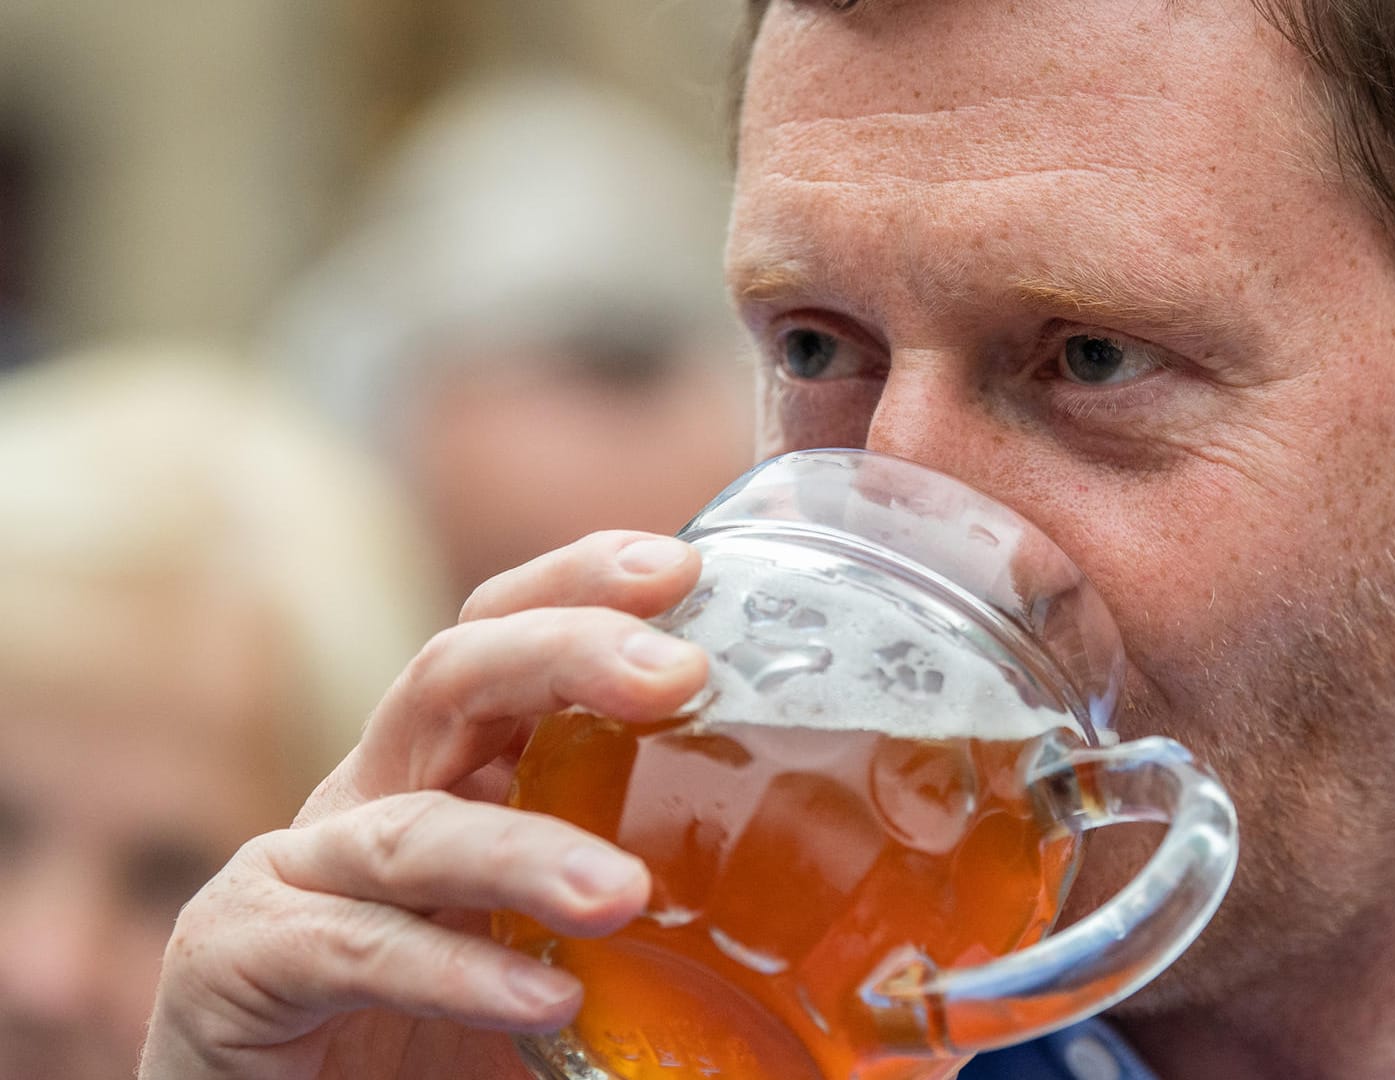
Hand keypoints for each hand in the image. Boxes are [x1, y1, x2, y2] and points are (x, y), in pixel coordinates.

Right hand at [139, 531, 708, 1079]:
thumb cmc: (444, 1044)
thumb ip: (669, 933)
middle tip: (679, 673)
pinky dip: (453, 971)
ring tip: (624, 895)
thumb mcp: (566, 956)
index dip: (584, 587)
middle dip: (565, 652)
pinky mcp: (244, 959)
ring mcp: (304, 874)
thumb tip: (831, 936)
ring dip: (523, 853)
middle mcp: (378, 800)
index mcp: (454, 776)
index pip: (509, 639)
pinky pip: (355, 947)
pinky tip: (545, 996)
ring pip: (410, 827)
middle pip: (454, 676)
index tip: (689, 569)